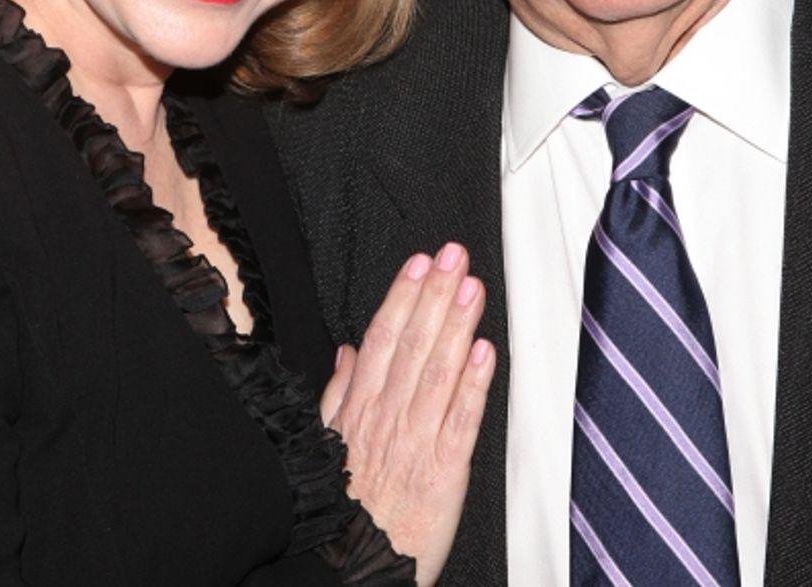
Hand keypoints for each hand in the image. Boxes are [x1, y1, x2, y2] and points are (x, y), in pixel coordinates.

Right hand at [320, 244, 494, 585]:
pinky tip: (484, 351)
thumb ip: (340, 393)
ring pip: (438, 372)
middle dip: (434, 295)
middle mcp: (388, 417)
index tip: (419, 263)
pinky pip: (460, 421)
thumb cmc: (343, 509)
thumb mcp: (327, 443)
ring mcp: (417, 441)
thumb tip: (348, 350)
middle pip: (413, 345)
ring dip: (456, 325)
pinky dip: (473, 385)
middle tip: (453, 255)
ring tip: (471, 287)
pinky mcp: (445, 471)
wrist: (355, 570)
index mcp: (360, 409)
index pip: (382, 339)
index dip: (402, 297)